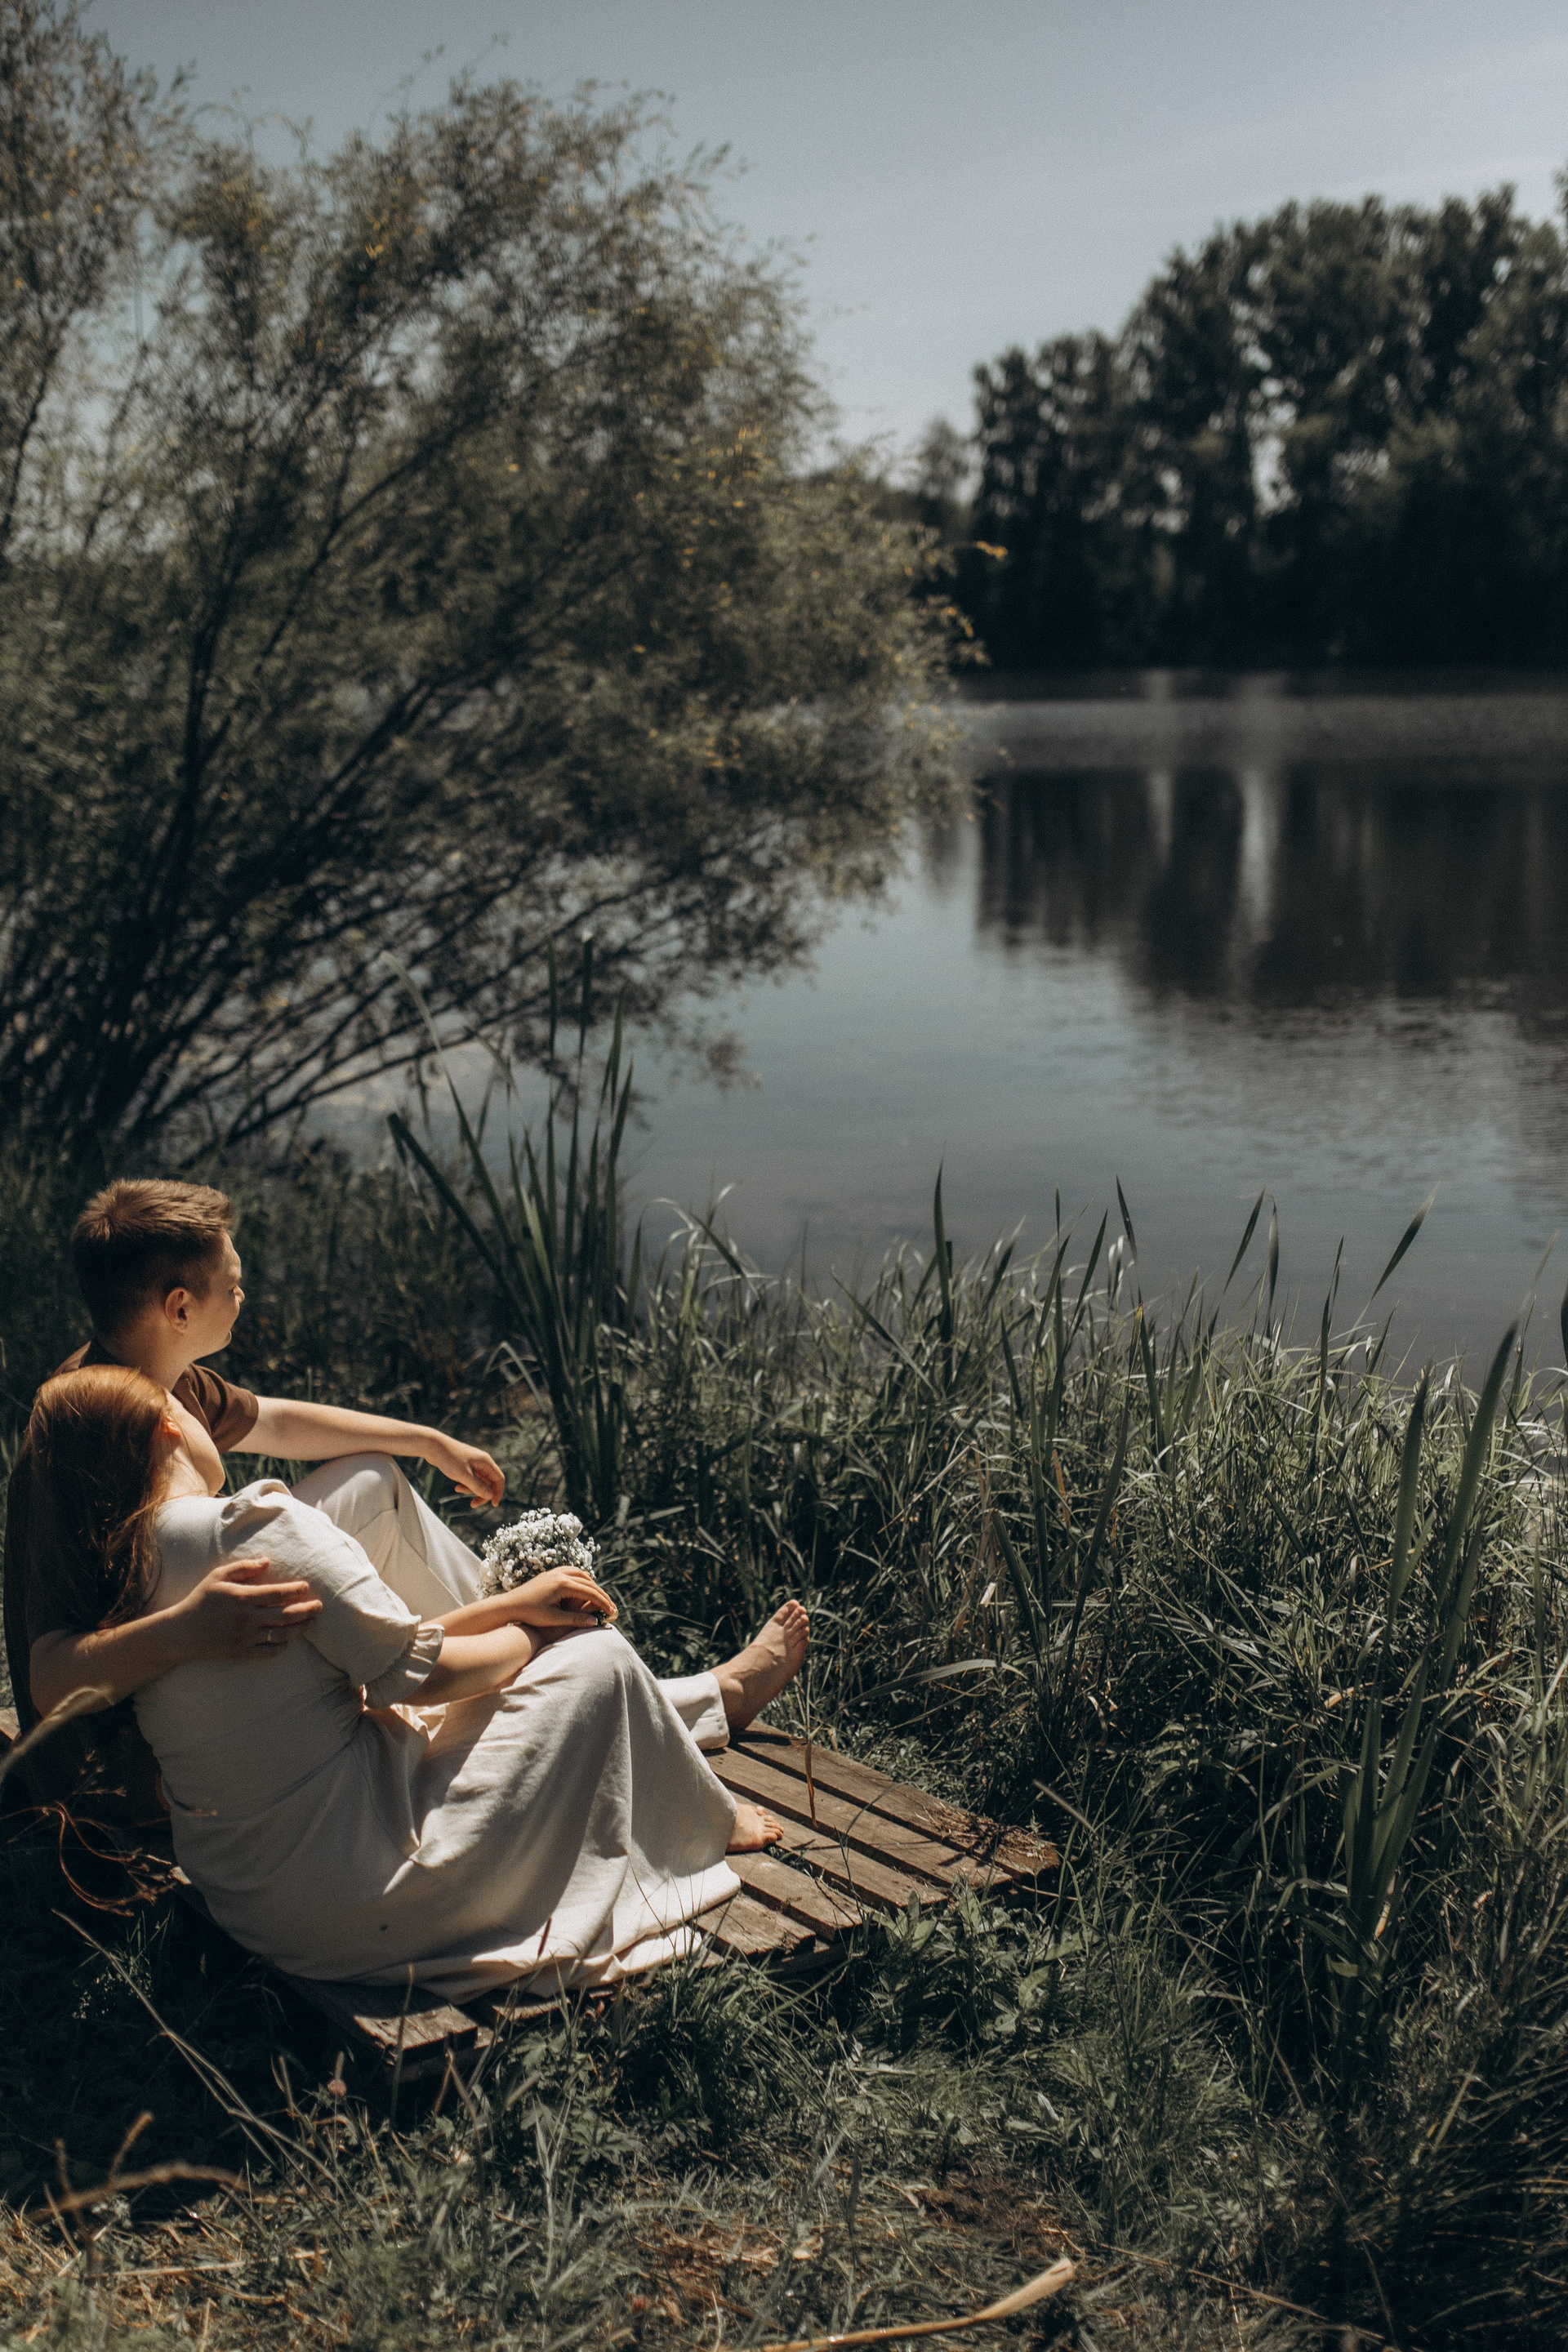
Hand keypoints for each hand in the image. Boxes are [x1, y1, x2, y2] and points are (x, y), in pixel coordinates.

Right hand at [171, 1557, 322, 1661]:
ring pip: (281, 1635)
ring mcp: (245, 1638)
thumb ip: (243, 1567)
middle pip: (285, 1615)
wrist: (182, 1632)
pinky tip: (290, 1640)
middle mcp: (247, 1619)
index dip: (295, 1590)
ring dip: (300, 1629)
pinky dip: (283, 1646)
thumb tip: (267, 1561)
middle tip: (319, 1606)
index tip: (305, 1587)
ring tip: (311, 1622)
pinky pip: (269, 1652)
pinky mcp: (242, 1653)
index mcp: (242, 1598)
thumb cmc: (201, 1600)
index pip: (277, 1594)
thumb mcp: (218, 1576)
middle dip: (306, 1610)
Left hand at [423, 1431, 504, 1507]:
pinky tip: (456, 1486)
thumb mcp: (464, 1475)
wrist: (433, 1446)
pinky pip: (471, 1479)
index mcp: (485, 1462)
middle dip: (482, 1494)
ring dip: (471, 1490)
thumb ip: (478, 1486)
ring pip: (479, 1482)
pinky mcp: (466, 1466)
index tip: (493, 1505)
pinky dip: (465, 1485)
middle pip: (489, 1483)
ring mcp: (474, 1464)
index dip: (498, 1492)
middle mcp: (482, 1462)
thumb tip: (490, 1496)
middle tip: (473, 1505)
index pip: (499, 1479)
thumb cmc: (449, 1458)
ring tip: (458, 1489)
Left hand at [496, 1568, 617, 1631]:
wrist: (509, 1604)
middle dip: (601, 1594)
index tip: (611, 1612)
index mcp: (562, 1584)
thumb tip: (595, 1621)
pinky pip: (571, 1571)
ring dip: (592, 1585)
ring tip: (599, 1597)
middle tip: (610, 1606)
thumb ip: (575, 1619)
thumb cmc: (530, 1614)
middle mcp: (560, 1574)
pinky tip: (583, 1587)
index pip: (590, 1592)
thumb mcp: (553, 1619)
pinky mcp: (549, 1574)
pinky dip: (581, 1578)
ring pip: (581, 1574)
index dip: (603, 1603)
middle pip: (588, 1582)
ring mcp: (554, 1572)